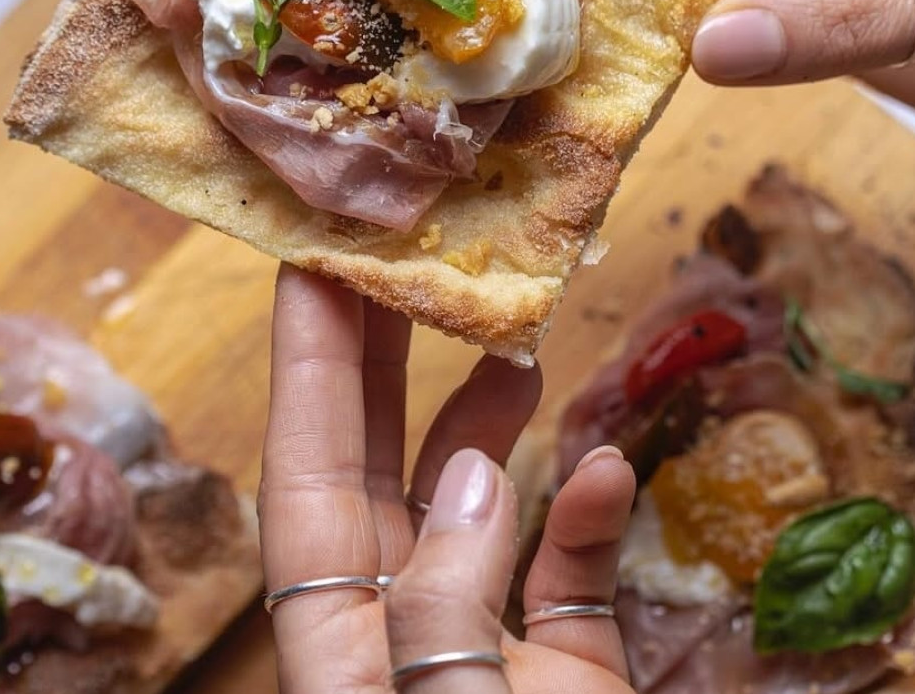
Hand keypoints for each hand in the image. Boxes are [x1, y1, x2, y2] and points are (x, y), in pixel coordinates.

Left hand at [259, 265, 637, 693]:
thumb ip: (442, 605)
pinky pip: (569, 571)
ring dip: (489, 423)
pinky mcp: (561, 668)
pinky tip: (607, 472)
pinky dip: (589, 518)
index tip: (312, 266)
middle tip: (398, 261)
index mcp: (337, 643)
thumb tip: (475, 480)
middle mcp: (400, 626)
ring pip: (469, 506)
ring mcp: (482, 643)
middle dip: (382, 357)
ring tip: (513, 343)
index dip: (308, 366)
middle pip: (375, 465)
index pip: (306, 478)